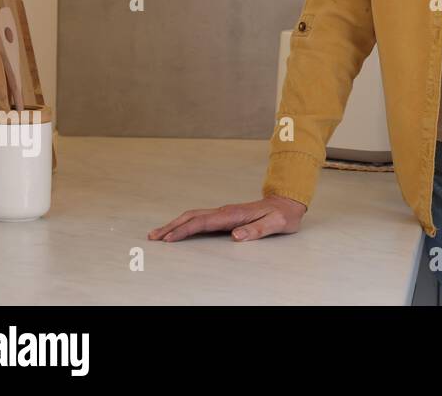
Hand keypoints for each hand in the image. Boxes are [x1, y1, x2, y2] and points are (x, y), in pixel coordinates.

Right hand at [147, 195, 306, 242]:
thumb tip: (236, 236)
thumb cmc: (282, 215)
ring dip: (175, 224)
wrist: (288, 202)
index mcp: (234, 214)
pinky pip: (201, 219)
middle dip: (172, 226)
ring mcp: (224, 212)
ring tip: (159, 233)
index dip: (185, 231)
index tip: (169, 239)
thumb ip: (256, 230)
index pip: (204, 222)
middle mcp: (226, 211)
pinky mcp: (225, 215)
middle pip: (193, 217)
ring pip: (194, 216)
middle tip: (153, 236)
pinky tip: (179, 230)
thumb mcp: (275, 223)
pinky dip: (185, 223)